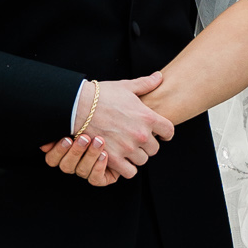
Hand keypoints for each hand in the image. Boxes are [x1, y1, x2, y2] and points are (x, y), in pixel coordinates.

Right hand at [42, 74, 173, 183]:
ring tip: (127, 149)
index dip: (165, 133)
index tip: (160, 134)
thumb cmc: (102, 95)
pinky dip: (126, 167)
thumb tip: (159, 76)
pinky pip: (129, 172)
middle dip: (147, 145)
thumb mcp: (126, 86)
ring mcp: (128, 148)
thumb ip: (146, 84)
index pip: (169, 131)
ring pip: (142, 160)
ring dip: (136, 156)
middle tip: (137, 140)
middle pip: (154, 148)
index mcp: (147, 117)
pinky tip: (120, 159)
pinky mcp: (114, 158)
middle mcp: (141, 134)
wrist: (78, 106)